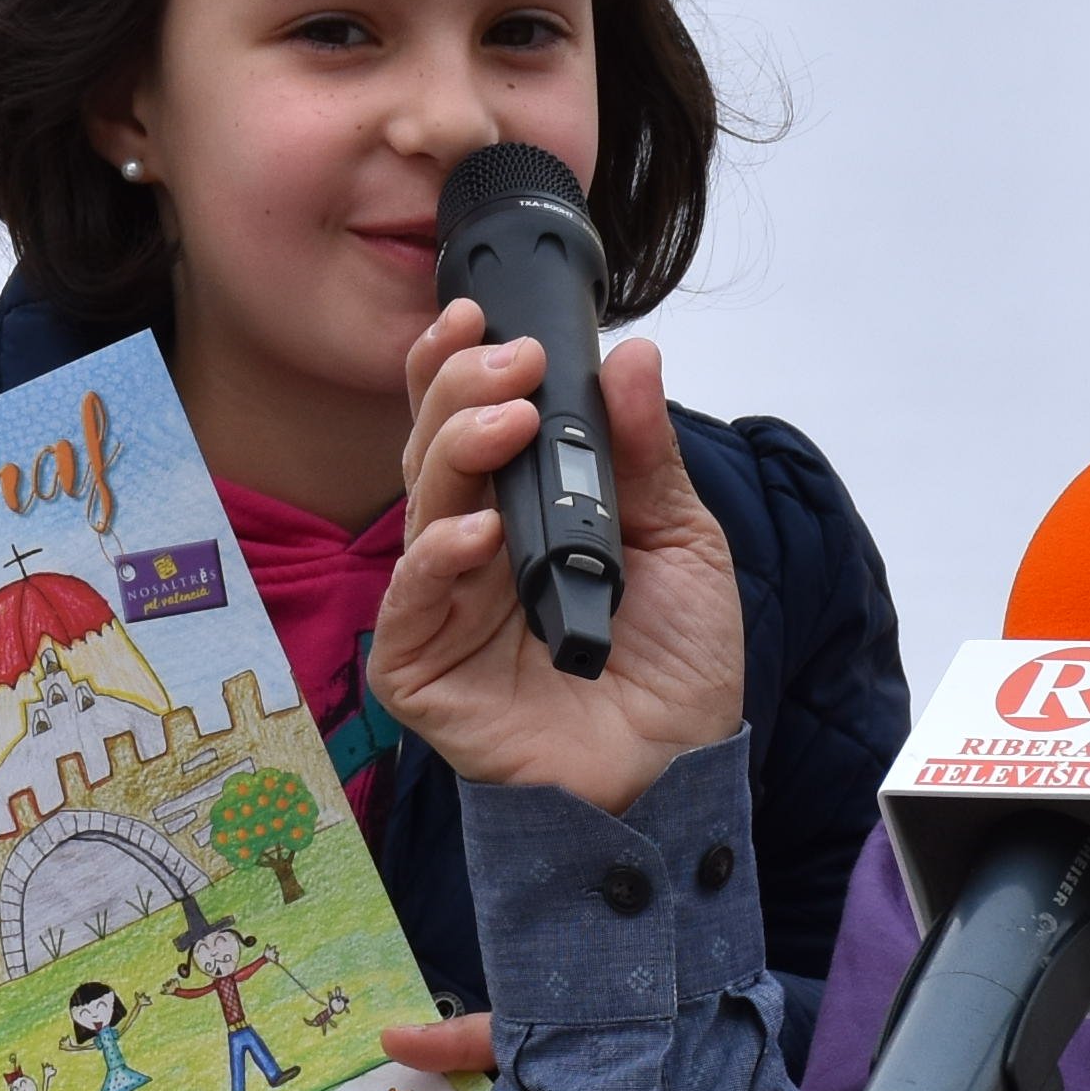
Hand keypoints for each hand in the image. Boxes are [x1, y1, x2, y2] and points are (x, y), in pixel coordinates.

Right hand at [365, 306, 744, 814]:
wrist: (679, 775)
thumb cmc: (673, 667)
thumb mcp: (680, 540)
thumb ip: (645, 453)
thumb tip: (632, 356)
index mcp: (521, 510)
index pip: (470, 419)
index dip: (460, 363)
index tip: (483, 316)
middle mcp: (472, 549)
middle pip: (434, 447)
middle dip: (462, 390)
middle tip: (513, 362)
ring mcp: (443, 607)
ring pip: (419, 505)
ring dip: (456, 450)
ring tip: (506, 421)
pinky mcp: (424, 671)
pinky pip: (409, 604)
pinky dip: (436, 558)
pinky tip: (479, 532)